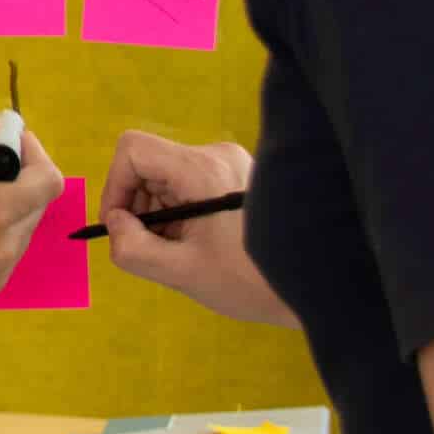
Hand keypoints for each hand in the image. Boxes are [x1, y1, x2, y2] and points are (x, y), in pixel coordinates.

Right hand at [97, 130, 296, 327]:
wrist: (317, 284)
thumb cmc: (252, 281)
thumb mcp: (182, 272)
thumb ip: (133, 249)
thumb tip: (115, 225)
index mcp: (201, 170)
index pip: (133, 150)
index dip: (115, 187)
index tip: (120, 226)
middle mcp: (215, 156)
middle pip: (150, 165)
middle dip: (140, 207)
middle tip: (153, 247)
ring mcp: (230, 164)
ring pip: (168, 177)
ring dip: (161, 213)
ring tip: (182, 251)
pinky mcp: (239, 177)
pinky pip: (191, 185)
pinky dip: (182, 213)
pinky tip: (200, 245)